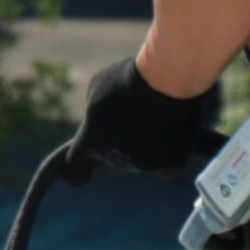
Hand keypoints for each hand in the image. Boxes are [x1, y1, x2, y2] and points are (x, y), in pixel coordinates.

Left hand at [67, 54, 215, 180]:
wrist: (170, 81)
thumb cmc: (129, 79)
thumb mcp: (100, 87)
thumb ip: (95, 109)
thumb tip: (102, 118)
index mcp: (91, 142)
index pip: (75, 171)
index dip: (80, 169)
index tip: (85, 170)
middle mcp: (115, 161)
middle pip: (112, 165)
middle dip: (117, 150)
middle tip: (130, 125)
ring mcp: (144, 166)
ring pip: (141, 163)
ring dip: (144, 148)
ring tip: (157, 118)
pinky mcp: (171, 165)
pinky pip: (167, 166)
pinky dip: (169, 154)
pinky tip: (173, 135)